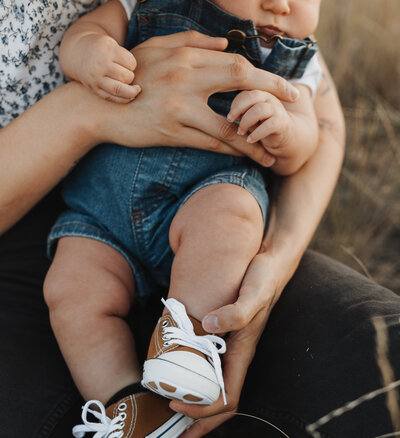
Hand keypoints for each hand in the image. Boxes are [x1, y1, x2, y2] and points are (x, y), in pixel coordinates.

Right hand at [73, 33, 139, 102]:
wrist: (78, 53)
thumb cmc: (102, 48)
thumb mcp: (112, 43)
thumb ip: (125, 56)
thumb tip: (146, 74)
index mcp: (107, 50)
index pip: (130, 62)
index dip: (133, 65)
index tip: (129, 64)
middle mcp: (100, 65)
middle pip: (126, 77)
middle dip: (131, 77)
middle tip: (129, 76)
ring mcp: (96, 79)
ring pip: (119, 90)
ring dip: (130, 91)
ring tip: (134, 89)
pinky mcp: (95, 89)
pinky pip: (112, 98)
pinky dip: (123, 99)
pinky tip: (128, 96)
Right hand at [99, 31, 298, 165]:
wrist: (98, 106)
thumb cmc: (130, 74)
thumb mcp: (157, 47)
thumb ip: (192, 41)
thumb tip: (226, 44)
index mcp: (186, 56)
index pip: (237, 64)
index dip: (267, 76)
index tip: (287, 86)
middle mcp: (186, 79)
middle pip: (240, 85)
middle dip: (271, 95)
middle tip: (294, 107)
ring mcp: (179, 108)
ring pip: (227, 126)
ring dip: (253, 141)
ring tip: (271, 155)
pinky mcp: (171, 132)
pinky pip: (208, 144)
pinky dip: (229, 151)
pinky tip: (244, 156)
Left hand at [171, 250, 289, 437]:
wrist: (272, 265)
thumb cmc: (264, 280)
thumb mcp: (253, 293)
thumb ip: (237, 311)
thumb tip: (212, 324)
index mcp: (243, 354)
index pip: (226, 399)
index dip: (202, 412)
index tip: (175, 409)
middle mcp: (237, 358)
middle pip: (219, 404)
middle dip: (198, 426)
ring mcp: (231, 351)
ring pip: (214, 391)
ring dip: (195, 410)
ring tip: (171, 422)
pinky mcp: (223, 341)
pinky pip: (208, 371)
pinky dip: (193, 384)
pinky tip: (177, 382)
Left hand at [228, 90, 294, 152]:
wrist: (285, 136)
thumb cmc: (261, 124)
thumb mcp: (247, 116)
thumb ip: (239, 111)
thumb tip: (226, 116)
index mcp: (259, 92)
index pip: (244, 90)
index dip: (235, 103)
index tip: (229, 117)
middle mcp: (269, 97)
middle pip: (252, 94)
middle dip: (238, 108)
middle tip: (230, 120)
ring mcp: (277, 109)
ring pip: (260, 109)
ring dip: (246, 122)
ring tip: (241, 132)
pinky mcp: (282, 123)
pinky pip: (270, 125)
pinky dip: (257, 133)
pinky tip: (249, 140)